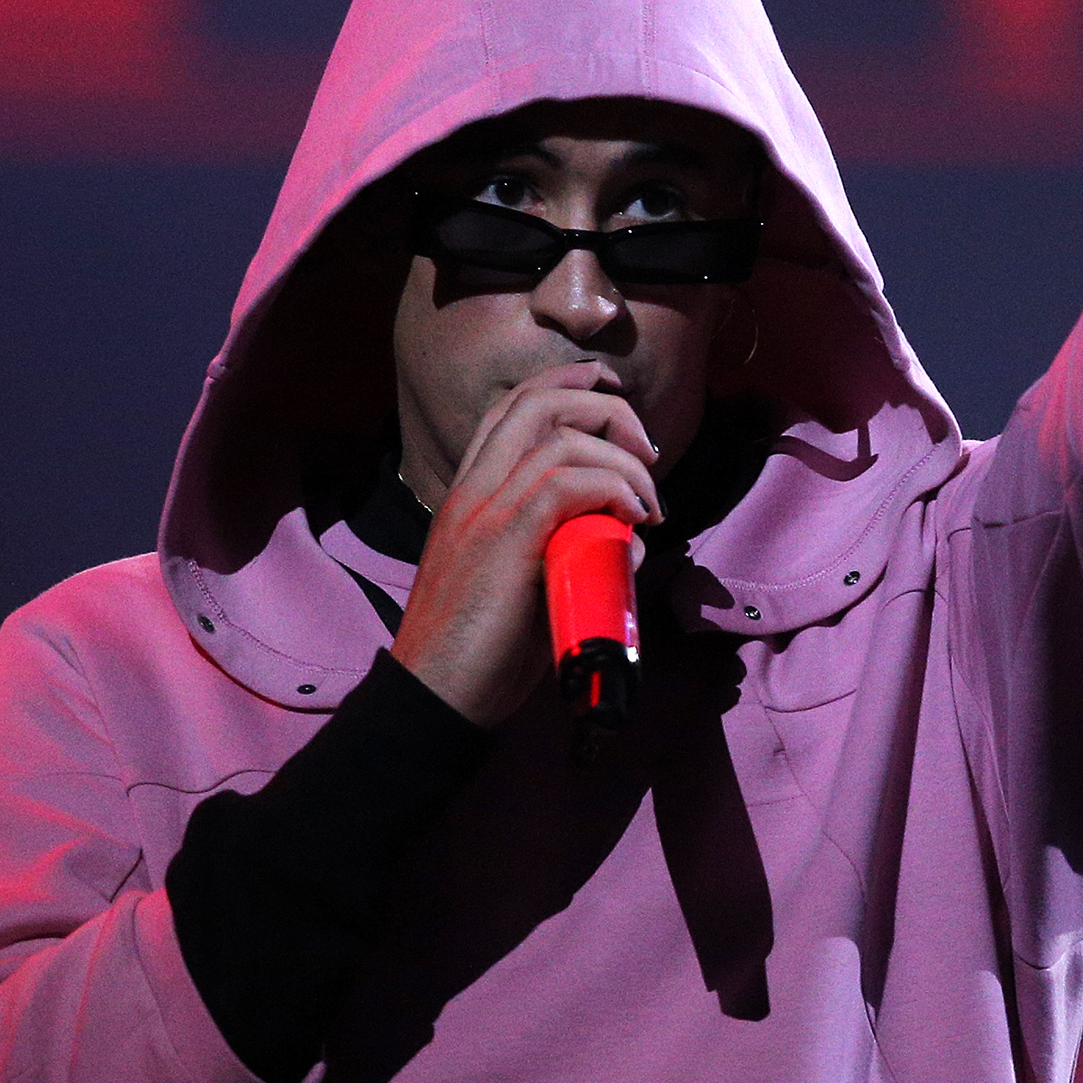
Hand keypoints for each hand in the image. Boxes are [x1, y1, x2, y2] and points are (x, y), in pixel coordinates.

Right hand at [391, 361, 659, 724]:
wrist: (434, 696)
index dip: (567, 385)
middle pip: (539, 402)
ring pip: (560, 436)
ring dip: (622, 458)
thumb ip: (561, 550)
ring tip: (649, 502)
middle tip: (649, 453)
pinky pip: (567, 482)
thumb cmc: (478, 653)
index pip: (511, 407)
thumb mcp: (517, 584)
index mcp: (467, 493)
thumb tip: (625, 541)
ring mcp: (484, 510)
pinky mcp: (504, 540)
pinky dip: (612, 488)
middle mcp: (472, 489)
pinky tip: (633, 519)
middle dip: (607, 410)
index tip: (614, 399)